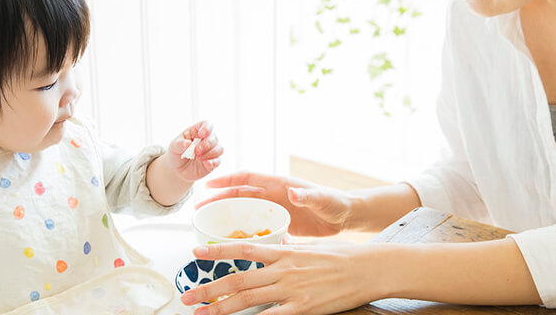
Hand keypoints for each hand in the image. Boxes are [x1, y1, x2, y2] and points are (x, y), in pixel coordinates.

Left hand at [164, 120, 223, 181]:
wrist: (176, 169)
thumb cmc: (176, 153)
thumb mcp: (173, 147)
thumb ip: (180, 144)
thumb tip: (188, 143)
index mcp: (197, 131)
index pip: (207, 124)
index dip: (207, 128)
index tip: (201, 134)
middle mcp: (206, 140)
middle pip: (214, 137)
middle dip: (206, 144)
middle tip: (197, 150)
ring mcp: (210, 151)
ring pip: (219, 148)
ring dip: (210, 153)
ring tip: (198, 158)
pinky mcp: (212, 162)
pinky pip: (218, 161)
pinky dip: (213, 162)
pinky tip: (206, 163)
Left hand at [180, 242, 386, 314]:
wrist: (367, 267)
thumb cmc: (340, 257)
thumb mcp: (309, 248)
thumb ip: (287, 251)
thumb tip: (271, 249)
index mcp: (283, 252)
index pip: (242, 249)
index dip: (217, 251)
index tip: (195, 252)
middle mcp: (282, 269)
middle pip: (238, 279)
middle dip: (209, 289)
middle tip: (187, 296)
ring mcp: (292, 290)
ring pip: (248, 299)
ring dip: (221, 307)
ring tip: (201, 313)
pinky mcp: (303, 308)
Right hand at [196, 171, 352, 236]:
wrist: (346, 216)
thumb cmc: (336, 203)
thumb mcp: (323, 199)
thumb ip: (309, 196)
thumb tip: (294, 193)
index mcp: (279, 185)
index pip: (247, 178)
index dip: (227, 180)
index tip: (208, 185)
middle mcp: (274, 195)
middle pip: (240, 195)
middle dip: (219, 199)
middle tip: (199, 209)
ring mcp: (275, 210)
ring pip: (245, 212)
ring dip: (228, 217)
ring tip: (209, 227)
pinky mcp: (280, 223)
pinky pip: (257, 227)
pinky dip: (245, 234)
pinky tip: (235, 245)